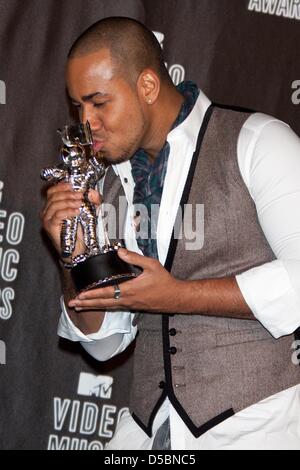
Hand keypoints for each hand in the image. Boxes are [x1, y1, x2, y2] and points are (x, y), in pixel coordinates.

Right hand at [41, 182, 100, 255]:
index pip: (52, 191)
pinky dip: (67, 211)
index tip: (72, 185)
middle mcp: (47, 211)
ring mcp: (47, 219)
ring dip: (68, 201)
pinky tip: (76, 211)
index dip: (61, 186)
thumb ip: (88, 201)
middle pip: (53, 196)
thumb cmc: (78, 231)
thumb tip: (93, 193)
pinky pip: (57, 215)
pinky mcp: (50, 226)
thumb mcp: (84, 212)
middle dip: (68, 194)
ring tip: (79, 203)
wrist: (77, 248)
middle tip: (79, 195)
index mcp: (52, 206)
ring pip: (55, 204)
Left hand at [68, 248, 184, 312]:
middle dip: (86, 304)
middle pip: (103, 303)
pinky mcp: (133, 306)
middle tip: (72, 304)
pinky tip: (98, 305)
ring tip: (80, 307)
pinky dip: (103, 306)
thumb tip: (119, 251)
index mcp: (130, 290)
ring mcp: (129, 305)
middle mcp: (127, 300)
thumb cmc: (164, 282)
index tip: (80, 295)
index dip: (92, 294)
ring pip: (107, 307)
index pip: (106, 293)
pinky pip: (114, 307)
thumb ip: (135, 258)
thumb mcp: (151, 265)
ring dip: (93, 307)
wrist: (175, 297)